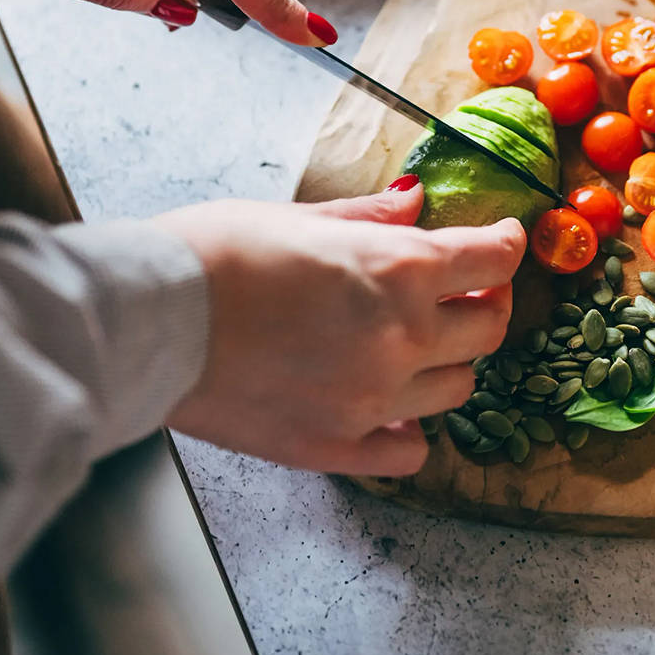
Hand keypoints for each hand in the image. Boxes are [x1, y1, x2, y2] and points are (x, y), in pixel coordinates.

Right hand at [156, 183, 521, 474]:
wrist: (148, 320)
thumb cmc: (214, 255)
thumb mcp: (299, 217)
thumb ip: (369, 218)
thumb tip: (415, 204)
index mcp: (399, 270)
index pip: (493, 259)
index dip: (505, 245)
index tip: (502, 241)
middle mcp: (403, 338)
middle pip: (488, 328)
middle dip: (486, 303)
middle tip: (465, 292)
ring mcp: (374, 399)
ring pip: (458, 388)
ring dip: (448, 362)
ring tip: (417, 345)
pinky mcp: (337, 447)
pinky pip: (410, 450)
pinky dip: (409, 428)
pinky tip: (388, 406)